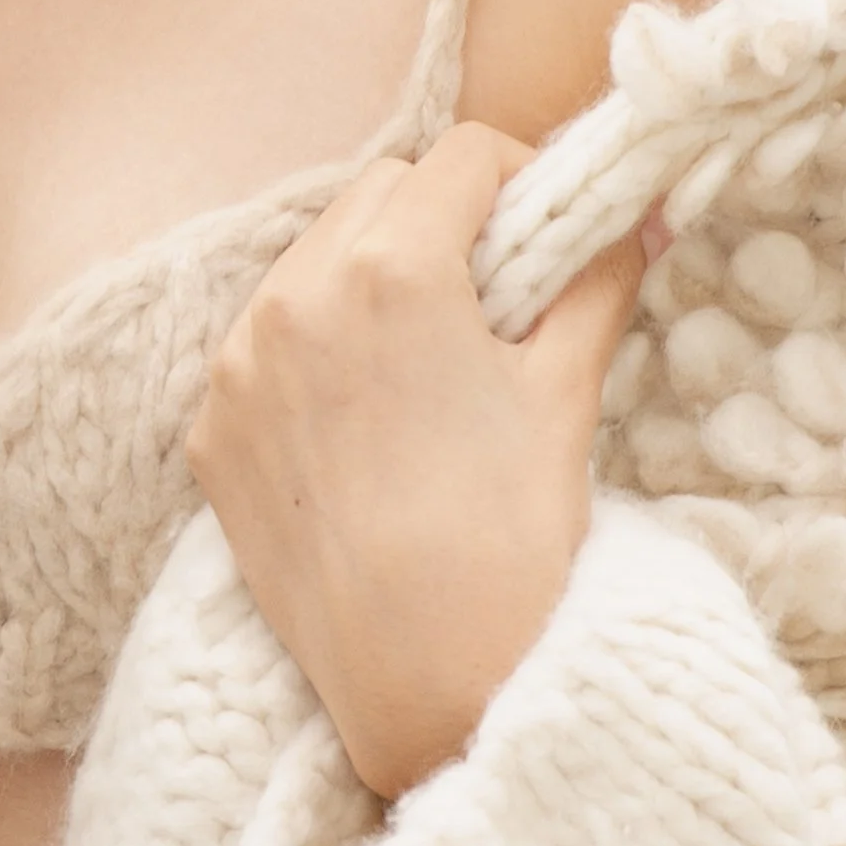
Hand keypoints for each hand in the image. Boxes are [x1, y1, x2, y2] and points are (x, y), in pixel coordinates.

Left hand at [184, 122, 645, 803]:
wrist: (429, 688)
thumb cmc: (512, 539)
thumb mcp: (563, 391)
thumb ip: (594, 279)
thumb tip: (634, 214)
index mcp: (389, 268)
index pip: (459, 157)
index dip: (517, 176)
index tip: (545, 222)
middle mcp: (295, 294)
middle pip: (379, 192)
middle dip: (441, 219)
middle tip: (496, 291)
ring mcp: (239, 363)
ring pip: (311, 258)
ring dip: (369, 274)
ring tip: (428, 357)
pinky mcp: (210, 426)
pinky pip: (265, 344)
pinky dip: (315, 351)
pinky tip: (367, 420)